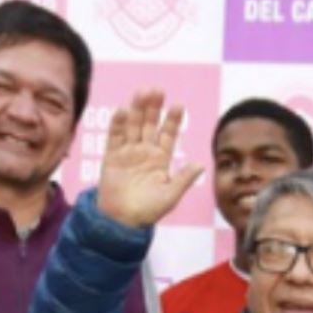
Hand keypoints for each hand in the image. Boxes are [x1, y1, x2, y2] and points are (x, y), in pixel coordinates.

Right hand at [96, 88, 204, 229]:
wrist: (121, 222)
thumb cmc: (147, 211)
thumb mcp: (170, 196)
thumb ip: (183, 179)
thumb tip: (201, 166)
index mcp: (160, 158)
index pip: (168, 134)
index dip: (173, 120)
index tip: (178, 106)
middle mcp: (144, 151)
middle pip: (150, 124)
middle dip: (154, 107)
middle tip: (157, 90)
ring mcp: (128, 152)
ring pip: (133, 125)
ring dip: (137, 109)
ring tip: (141, 93)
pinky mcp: (111, 156)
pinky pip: (114, 137)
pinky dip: (118, 124)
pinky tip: (123, 111)